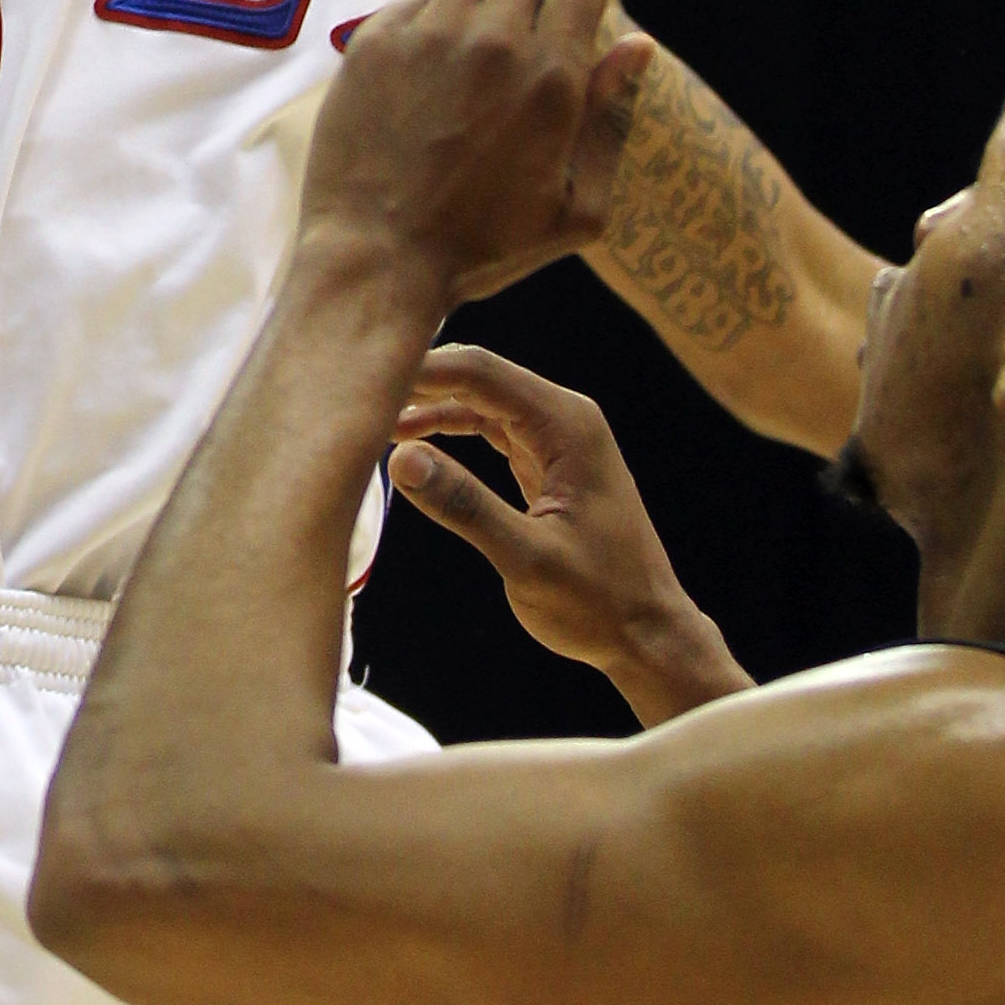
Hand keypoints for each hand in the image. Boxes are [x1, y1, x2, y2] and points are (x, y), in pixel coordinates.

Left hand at [297, 0, 654, 317]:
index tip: (571, 9)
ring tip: (480, 11)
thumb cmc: (484, 247)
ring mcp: (429, 34)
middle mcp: (494, 41)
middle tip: (526, 13)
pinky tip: (427, 60)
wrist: (378, 258)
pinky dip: (431, 14)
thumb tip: (637, 45)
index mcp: (553, 77)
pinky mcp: (375, 40)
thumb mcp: (578, 209)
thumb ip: (611, 121)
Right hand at [388, 345, 749, 725]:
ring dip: (431, 406)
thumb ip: (465, 505)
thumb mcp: (526, 559)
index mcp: (567, 425)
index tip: (364, 381)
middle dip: (420, 380)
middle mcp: (565, 418)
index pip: (480, 373)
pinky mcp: (548, 463)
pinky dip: (451, 430)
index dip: (421, 370)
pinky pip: (491, 428)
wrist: (648, 634)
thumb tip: (401, 458)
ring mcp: (558, 439)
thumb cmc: (599, 602)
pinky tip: (412, 441)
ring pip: (481, 400)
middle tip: (356, 396)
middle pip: (478, 375)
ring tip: (372, 419)